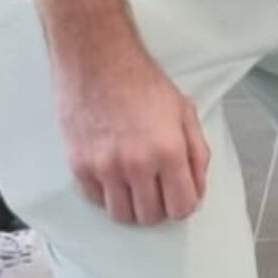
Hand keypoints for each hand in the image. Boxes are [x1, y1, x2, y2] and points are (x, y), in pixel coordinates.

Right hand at [55, 47, 209, 226]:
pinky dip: (106, 194)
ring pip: (121, 215)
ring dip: (132, 206)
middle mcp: (137, 164)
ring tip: (134, 186)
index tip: (179, 198)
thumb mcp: (184, 111)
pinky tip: (113, 174)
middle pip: (150, 217)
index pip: (181, 207)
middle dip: (158, 208)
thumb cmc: (140, 81)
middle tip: (157, 190)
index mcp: (168, 151)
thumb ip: (197, 153)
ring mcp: (105, 167)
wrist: (98, 60)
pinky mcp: (80, 165)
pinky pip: (96, 199)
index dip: (184, 205)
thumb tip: (197, 186)